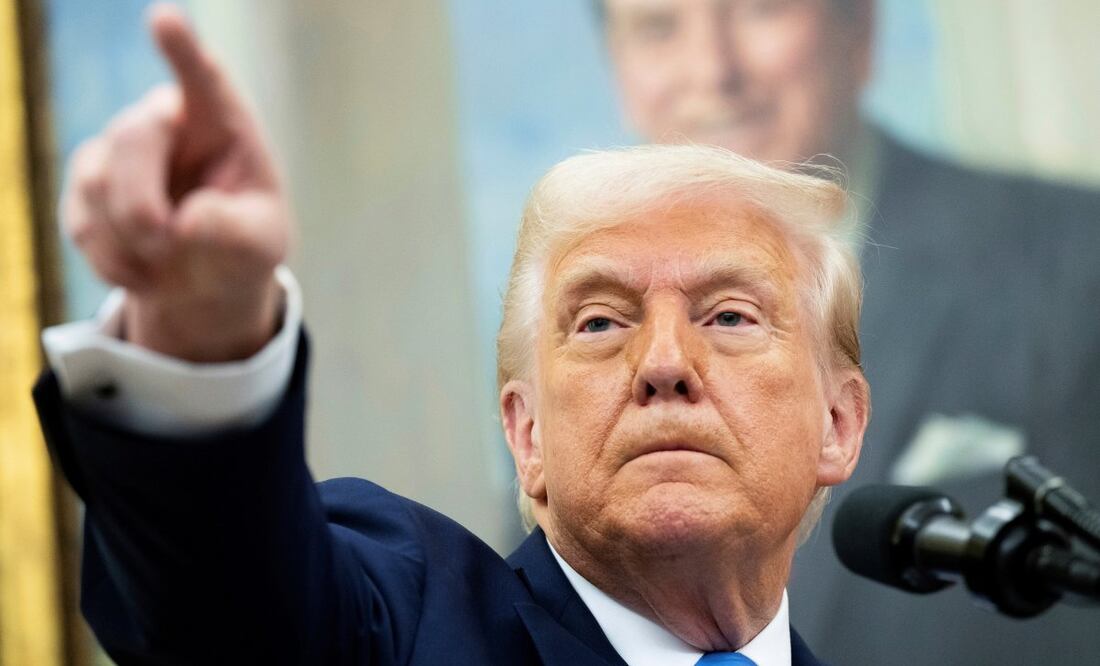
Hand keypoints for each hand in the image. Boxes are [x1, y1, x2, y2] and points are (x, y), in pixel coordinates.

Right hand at [62, 3, 290, 361]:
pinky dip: (112, 260)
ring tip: (167, 263)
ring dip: (131, 238)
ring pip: (97, 180)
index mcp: (220, 122)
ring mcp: (118, 148)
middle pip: (133, 137)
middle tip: (165, 242)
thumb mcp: (259, 246)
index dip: (183, 51)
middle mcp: (165, 121)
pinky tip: (144, 273)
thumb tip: (188, 221)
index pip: (202, 78)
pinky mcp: (87, 184)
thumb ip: (236, 233)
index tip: (164, 19)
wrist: (205, 280)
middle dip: (143, 202)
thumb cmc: (242, 246)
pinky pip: (81, 220)